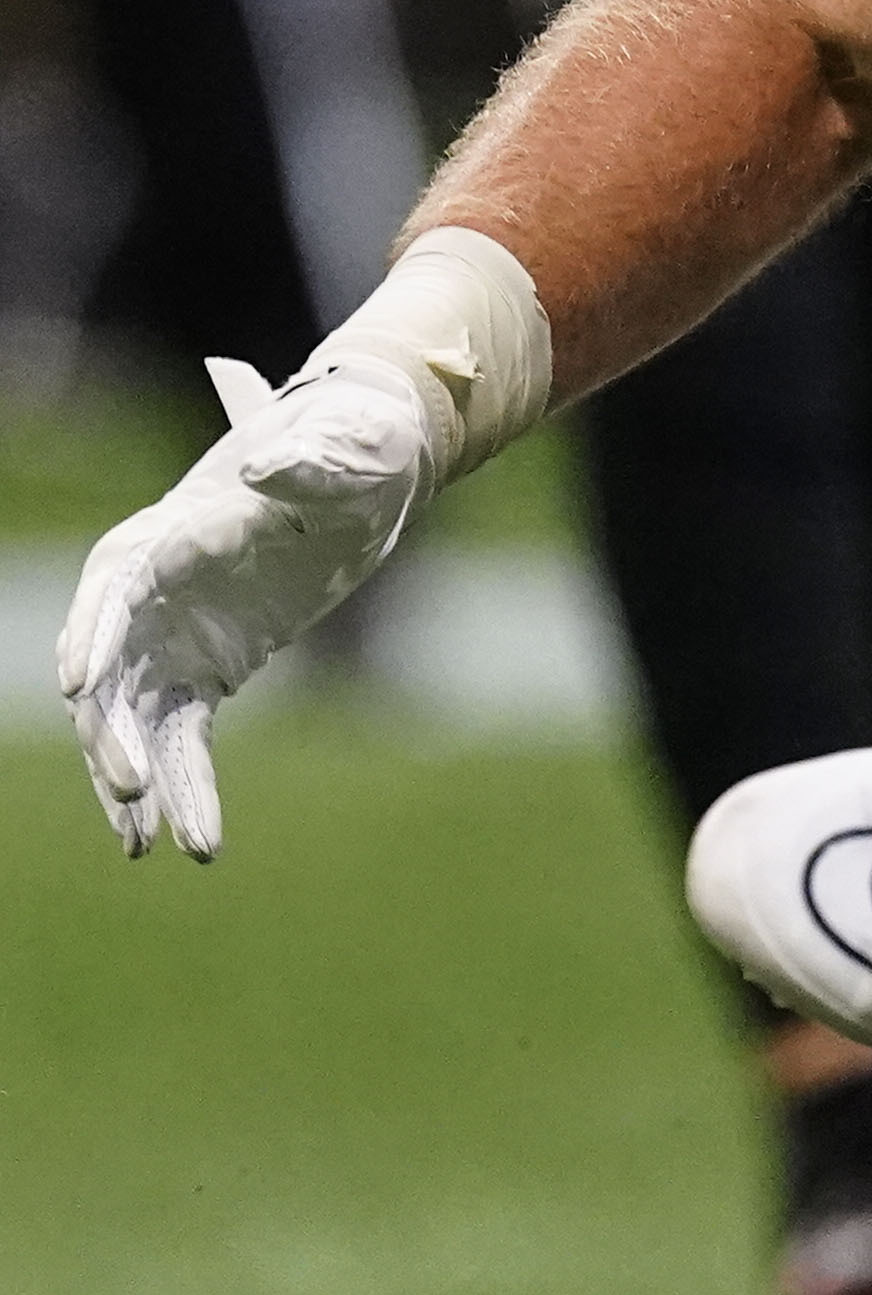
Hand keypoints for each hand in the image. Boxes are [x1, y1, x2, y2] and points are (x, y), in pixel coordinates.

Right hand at [55, 355, 435, 858]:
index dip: (94, 632)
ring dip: (136, 783)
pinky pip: (181, 741)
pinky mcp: (203, 673)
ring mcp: (172, 640)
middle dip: (109, 731)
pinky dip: (183, 788)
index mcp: (173, 534)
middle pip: (108, 672)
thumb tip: (266, 469)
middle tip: (132, 788)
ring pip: (133, 723)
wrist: (366, 469)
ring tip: (147, 845)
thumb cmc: (353, 448)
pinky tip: (198, 843)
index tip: (82, 684)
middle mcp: (152, 594)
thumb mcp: (348, 451)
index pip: (115, 588)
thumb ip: (307, 464)